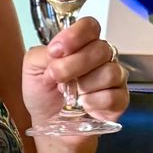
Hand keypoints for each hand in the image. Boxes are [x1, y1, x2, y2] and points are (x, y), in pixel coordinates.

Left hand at [23, 17, 127, 135]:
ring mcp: (114, 78)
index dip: (75, 36)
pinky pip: (113, 96)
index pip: (90, 26)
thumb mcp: (32, 69)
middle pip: (101, 48)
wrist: (49, 125)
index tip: (56, 51)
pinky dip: (93, 103)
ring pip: (110, 72)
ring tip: (71, 96)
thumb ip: (42, 53)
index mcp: (82, 44)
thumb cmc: (43, 95)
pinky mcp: (120, 100)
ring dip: (84, 86)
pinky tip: (84, 106)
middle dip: (73, 65)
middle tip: (57, 77)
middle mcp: (101, 57)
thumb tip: (57, 52)